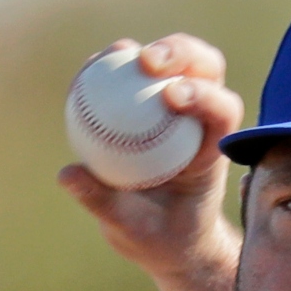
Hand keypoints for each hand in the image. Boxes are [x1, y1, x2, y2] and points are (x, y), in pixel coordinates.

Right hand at [58, 34, 243, 283]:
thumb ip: (104, 202)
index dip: (204, 94)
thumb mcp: (132, 229)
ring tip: (119, 53)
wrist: (162, 240)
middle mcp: (202, 122)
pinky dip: (115, 66)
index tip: (172, 97)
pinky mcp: (151, 104)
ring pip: (176, 62)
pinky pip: (135, 76)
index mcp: (213, 150)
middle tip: (148, 61)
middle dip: (183, 53)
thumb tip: (68, 174)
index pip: (222, 111)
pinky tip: (89, 69)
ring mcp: (179, 109)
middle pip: (207, 68)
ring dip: (150, 50)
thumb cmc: (158, 238)